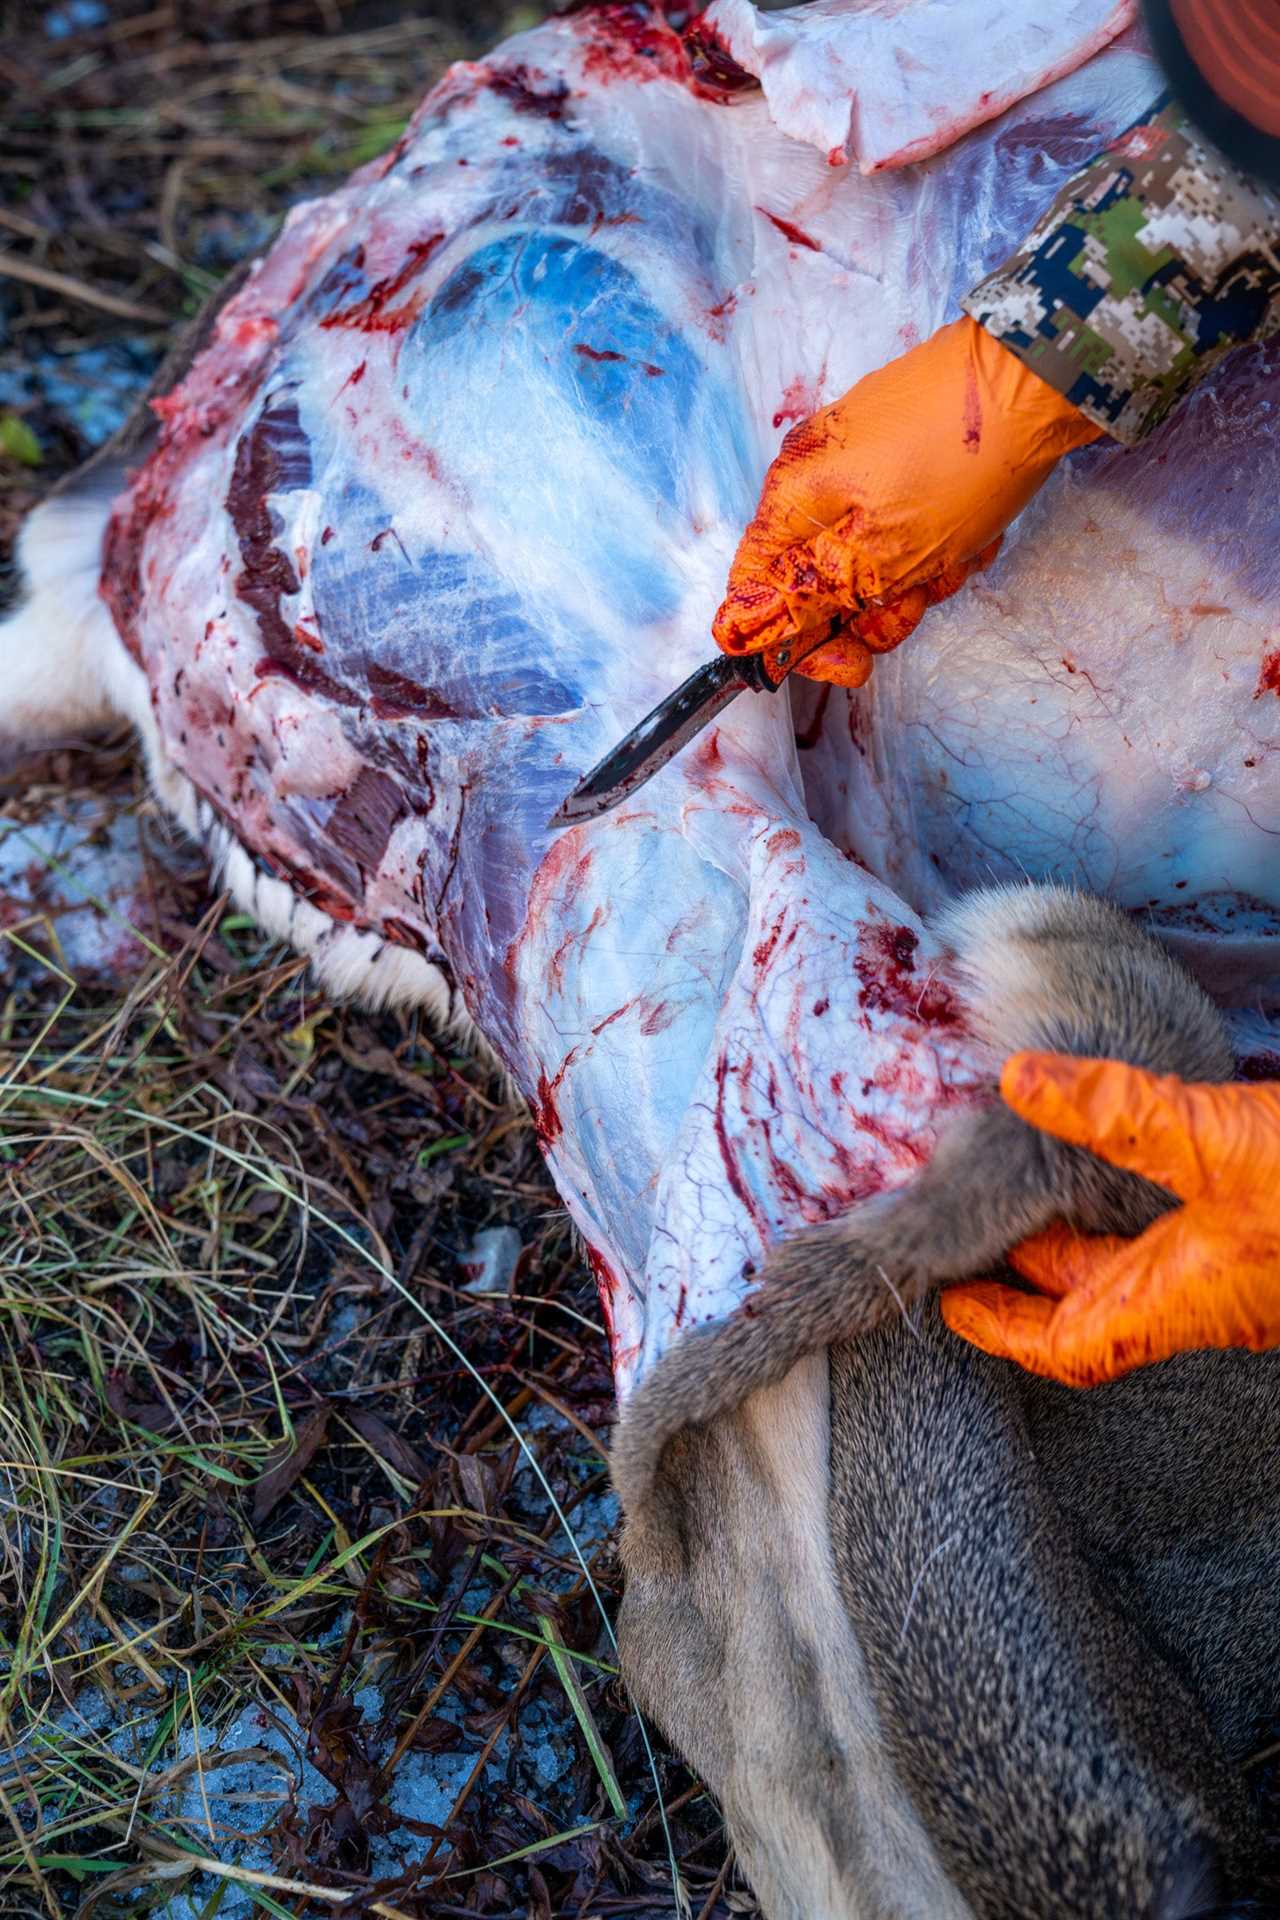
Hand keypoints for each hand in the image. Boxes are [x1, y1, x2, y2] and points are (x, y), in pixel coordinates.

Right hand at [713, 316, 1099, 687]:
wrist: (1036, 374)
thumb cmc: (959, 464)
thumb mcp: (882, 553)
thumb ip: (810, 594)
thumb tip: (742, 629)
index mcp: (791, 499)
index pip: (758, 592)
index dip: (799, 641)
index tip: (852, 664)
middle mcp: (814, 476)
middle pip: (820, 579)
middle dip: (876, 606)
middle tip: (922, 597)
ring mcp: (861, 459)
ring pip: (872, 556)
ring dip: (918, 574)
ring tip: (960, 555)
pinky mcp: (905, 450)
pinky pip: (907, 521)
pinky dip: (939, 540)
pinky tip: (976, 532)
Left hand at [941, 1053, 1279, 1386]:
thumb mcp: (1212, 1139)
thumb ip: (1115, 1109)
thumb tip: (1016, 1078)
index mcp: (1179, 1300)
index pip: (1067, 1346)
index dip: (1001, 1327)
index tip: (950, 1300)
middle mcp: (1207, 1303)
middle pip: (1094, 1302)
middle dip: (1030, 1267)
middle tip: (973, 1224)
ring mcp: (1238, 1280)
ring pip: (1139, 1269)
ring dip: (1083, 1236)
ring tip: (1031, 1187)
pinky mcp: (1262, 1248)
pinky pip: (1178, 1247)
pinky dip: (1132, 1217)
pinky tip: (1126, 1166)